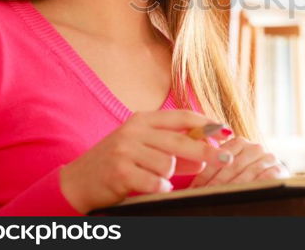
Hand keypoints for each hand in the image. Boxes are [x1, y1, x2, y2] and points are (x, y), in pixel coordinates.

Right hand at [59, 110, 233, 213]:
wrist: (78, 181)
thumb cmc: (117, 163)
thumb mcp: (143, 148)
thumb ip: (173, 149)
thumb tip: (205, 156)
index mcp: (142, 119)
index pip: (181, 116)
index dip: (206, 123)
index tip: (226, 131)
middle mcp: (134, 130)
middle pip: (180, 139)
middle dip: (206, 150)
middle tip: (224, 159)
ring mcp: (125, 150)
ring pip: (168, 163)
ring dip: (169, 176)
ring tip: (154, 178)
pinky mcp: (120, 171)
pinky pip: (155, 182)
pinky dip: (159, 188)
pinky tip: (153, 188)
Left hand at [189, 137, 289, 187]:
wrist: (269, 186)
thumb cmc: (242, 180)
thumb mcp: (228, 172)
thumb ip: (214, 169)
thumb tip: (190, 185)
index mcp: (239, 143)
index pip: (220, 156)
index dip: (206, 175)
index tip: (194, 189)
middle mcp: (255, 148)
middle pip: (232, 166)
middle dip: (217, 183)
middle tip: (205, 196)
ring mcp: (268, 158)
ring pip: (247, 173)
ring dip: (232, 188)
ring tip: (219, 198)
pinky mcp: (280, 170)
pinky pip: (264, 178)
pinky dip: (252, 187)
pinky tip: (243, 195)